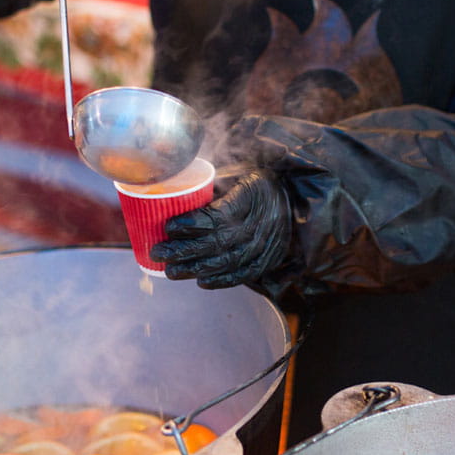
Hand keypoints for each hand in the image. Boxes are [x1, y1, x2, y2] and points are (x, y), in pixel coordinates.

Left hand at [150, 169, 292, 288]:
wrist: (296, 198)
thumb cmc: (257, 183)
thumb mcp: (238, 172)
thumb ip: (211, 185)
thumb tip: (172, 194)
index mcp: (252, 194)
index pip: (218, 215)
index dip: (191, 224)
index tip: (169, 226)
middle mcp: (261, 222)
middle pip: (218, 241)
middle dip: (184, 250)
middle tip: (159, 252)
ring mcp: (267, 244)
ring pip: (228, 261)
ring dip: (196, 268)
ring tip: (171, 271)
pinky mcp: (269, 259)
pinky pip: (244, 274)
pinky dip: (222, 280)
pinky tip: (201, 282)